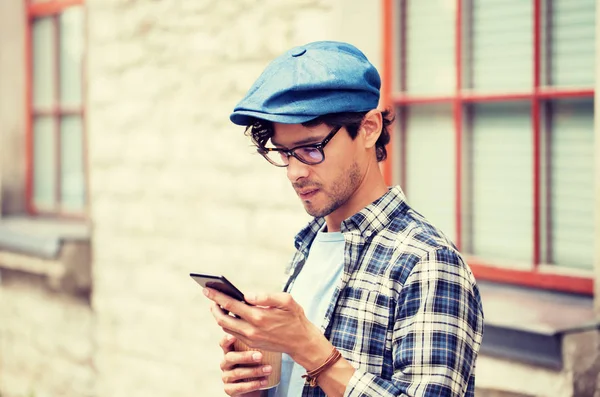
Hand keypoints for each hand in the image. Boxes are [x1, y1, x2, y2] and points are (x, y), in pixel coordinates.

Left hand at [205, 288, 330, 368]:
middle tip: (209, 296)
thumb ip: (265, 296)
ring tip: (218, 304)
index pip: (230, 304)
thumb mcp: (286, 301)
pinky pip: (233, 333)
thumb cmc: (294, 318)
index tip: (207, 289)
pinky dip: (228, 323)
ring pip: (226, 327)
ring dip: (220, 316)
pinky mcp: (251, 343)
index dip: (217, 296)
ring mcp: (250, 338)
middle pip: (222, 319)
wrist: (301, 342)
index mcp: (258, 316)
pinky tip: (230, 314)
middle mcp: (251, 329)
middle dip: (213, 307)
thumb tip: (246, 295)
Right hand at [219, 334, 270, 396]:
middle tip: (260, 356)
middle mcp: (225, 364)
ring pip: (237, 373)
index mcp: (230, 352)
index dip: (227, 340)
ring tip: (268, 370)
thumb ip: (259, 346)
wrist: (255, 388)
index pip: (224, 344)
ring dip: (254, 371)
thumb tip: (273, 337)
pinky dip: (253, 385)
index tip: (235, 336)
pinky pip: (240, 387)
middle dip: (245, 356)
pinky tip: (263, 382)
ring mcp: (226, 377)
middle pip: (230, 357)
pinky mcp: (229, 390)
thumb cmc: (255, 367)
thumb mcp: (255, 355)